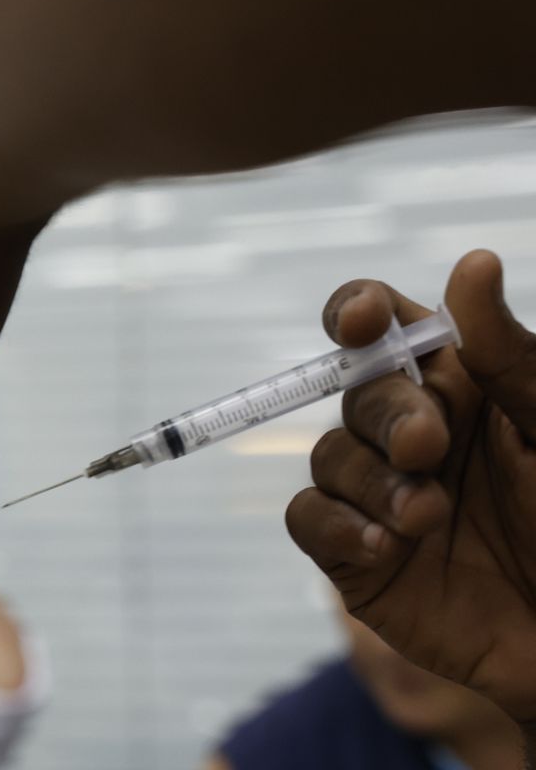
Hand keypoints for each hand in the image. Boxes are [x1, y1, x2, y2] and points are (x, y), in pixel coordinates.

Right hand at [286, 250, 535, 726]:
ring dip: (374, 483)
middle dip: (385, 414)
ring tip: (429, 520)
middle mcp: (412, 431)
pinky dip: (338, 527)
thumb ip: (508, 355)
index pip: (383, 326)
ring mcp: (379, 493)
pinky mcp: (355, 557)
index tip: (359, 321)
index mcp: (460, 385)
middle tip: (428, 447)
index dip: (356, 311)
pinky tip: (387, 548)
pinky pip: (309, 520)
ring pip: (329, 456)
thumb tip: (472, 262)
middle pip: (355, 391)